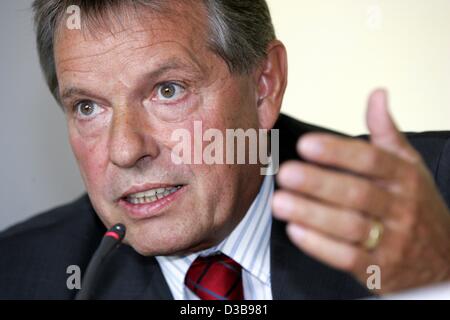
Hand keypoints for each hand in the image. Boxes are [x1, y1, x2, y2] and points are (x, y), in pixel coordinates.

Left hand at [272, 89, 449, 293]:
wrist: (443, 261)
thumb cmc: (417, 207)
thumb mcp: (409, 168)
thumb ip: (388, 134)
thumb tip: (377, 93)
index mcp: (406, 179)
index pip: (372, 160)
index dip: (338, 152)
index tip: (305, 143)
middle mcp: (400, 209)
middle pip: (357, 194)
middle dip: (318, 183)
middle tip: (285, 173)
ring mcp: (392, 242)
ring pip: (349, 227)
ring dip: (312, 214)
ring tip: (279, 201)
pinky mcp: (379, 270)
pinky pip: (348, 259)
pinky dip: (319, 246)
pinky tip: (294, 230)